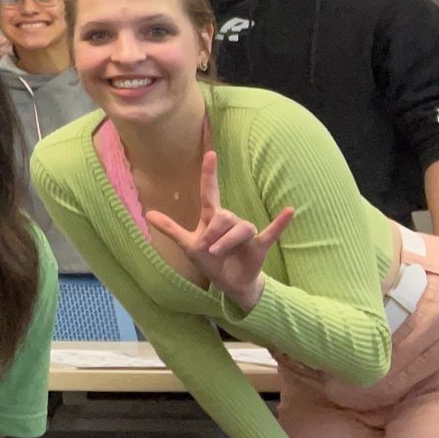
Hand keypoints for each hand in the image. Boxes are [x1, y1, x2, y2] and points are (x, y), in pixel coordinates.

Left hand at [145, 151, 293, 312]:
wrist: (230, 283)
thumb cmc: (210, 261)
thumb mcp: (187, 245)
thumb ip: (171, 229)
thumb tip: (148, 214)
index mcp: (212, 218)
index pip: (209, 191)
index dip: (209, 174)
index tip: (210, 154)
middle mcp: (231, 221)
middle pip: (224, 215)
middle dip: (214, 232)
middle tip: (208, 248)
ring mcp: (246, 233)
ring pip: (240, 227)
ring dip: (227, 241)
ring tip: (217, 252)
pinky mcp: (259, 246)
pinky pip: (271, 232)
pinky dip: (280, 223)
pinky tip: (289, 211)